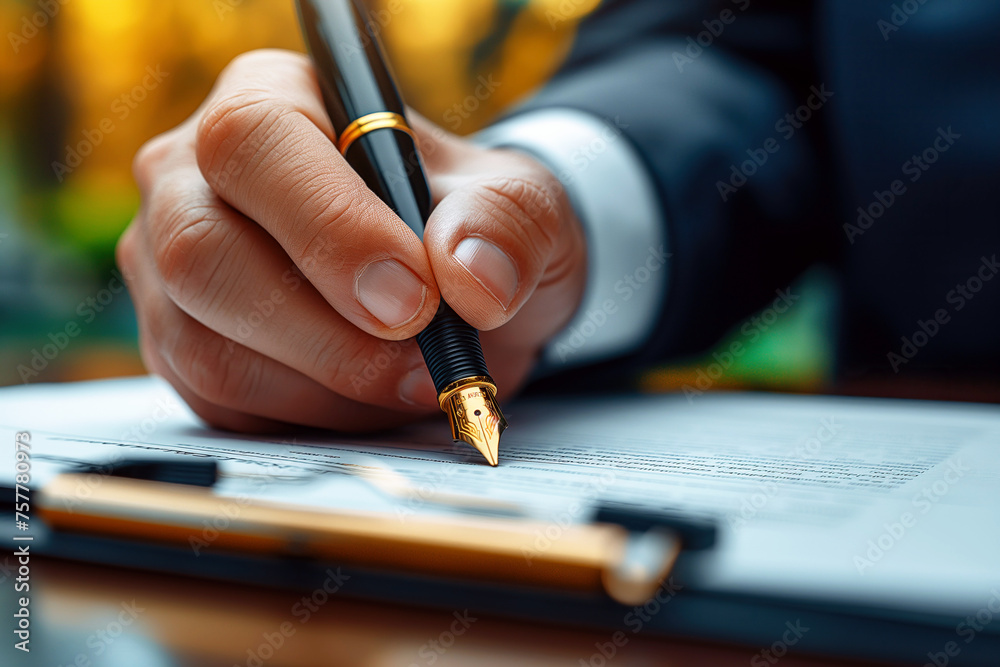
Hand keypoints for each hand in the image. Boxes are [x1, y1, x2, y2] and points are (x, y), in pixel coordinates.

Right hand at [116, 49, 586, 432]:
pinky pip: (221, 402)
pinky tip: (370, 397)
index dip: (330, 228)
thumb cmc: (471, 226)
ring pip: (206, 346)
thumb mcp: (523, 206)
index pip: (254, 142)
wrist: (457, 292)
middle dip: (326, 332)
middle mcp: (197, 175)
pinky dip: (311, 417)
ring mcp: (174, 267)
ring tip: (414, 382)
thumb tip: (470, 276)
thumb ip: (507, 224)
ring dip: (328, 386)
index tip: (413, 300)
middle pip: (203, 253)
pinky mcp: (182, 345)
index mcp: (274, 98)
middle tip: (422, 365)